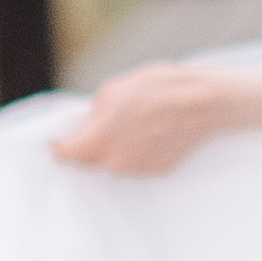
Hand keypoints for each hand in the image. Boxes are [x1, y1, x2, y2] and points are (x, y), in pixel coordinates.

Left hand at [50, 63, 229, 175]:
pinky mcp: (157, 171)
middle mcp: (116, 162)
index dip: (58, 145)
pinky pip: (136, 165)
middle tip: (99, 125)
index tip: (59, 138)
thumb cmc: (159, 90)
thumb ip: (94, 112)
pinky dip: (136, 152)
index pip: (64, 155)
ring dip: (115, 149)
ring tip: (132, 125)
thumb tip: (89, 122)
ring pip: (114, 164)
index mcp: (98, 140)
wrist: (204, 103)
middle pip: (89, 162)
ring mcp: (138, 170)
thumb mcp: (115, 89)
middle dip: (89, 146)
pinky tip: (149, 133)